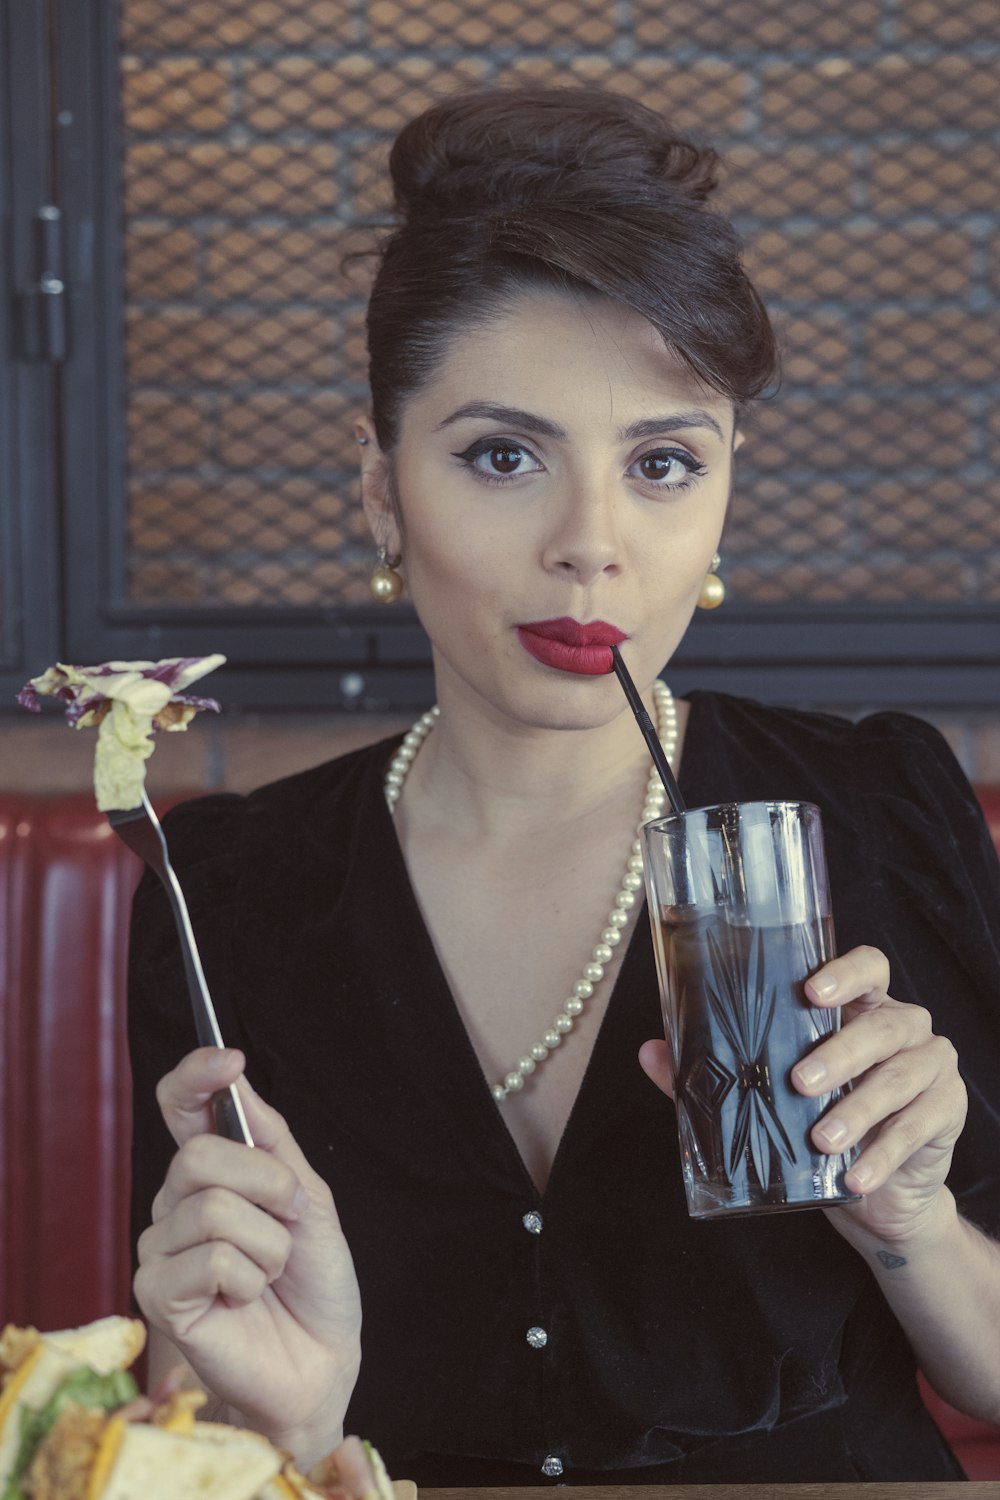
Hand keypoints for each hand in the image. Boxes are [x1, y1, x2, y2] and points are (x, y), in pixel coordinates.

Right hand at [133, 1048, 361, 1459]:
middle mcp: (176, 1204)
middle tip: (289, 1221)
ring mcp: (162, 1250)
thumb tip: (237, 1080)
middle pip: (199, 1155)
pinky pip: (211, 1260)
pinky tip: (246, 1300)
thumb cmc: (314, 1282)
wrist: (322, 1359)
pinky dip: (250, 1279)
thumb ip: (272, 1141)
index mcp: (212, 1172)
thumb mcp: (309, 1199)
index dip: (195, 1075)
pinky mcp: (159, 1297)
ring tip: (270, 1272)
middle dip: (267, 1185)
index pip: (181, 1106)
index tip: (228, 1059)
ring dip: (269, 1244)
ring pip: (212, 1210)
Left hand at [638, 943, 967, 1248]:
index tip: (811, 991)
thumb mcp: (766, 1095)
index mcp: (861, 1005)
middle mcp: (903, 1025)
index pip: (869, 964)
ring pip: (901, 1076)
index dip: (846, 971)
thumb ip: (711, 1072)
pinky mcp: (947, 1111)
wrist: (875, 1194)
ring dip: (859, 1110)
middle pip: (884, 1023)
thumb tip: (648, 1051)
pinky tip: (854, 1176)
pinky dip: (883, 1154)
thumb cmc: (815, 1123)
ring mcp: (932, 1066)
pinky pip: (919, 1126)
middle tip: (799, 1082)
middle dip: (841, 1052)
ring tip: (821, 1141)